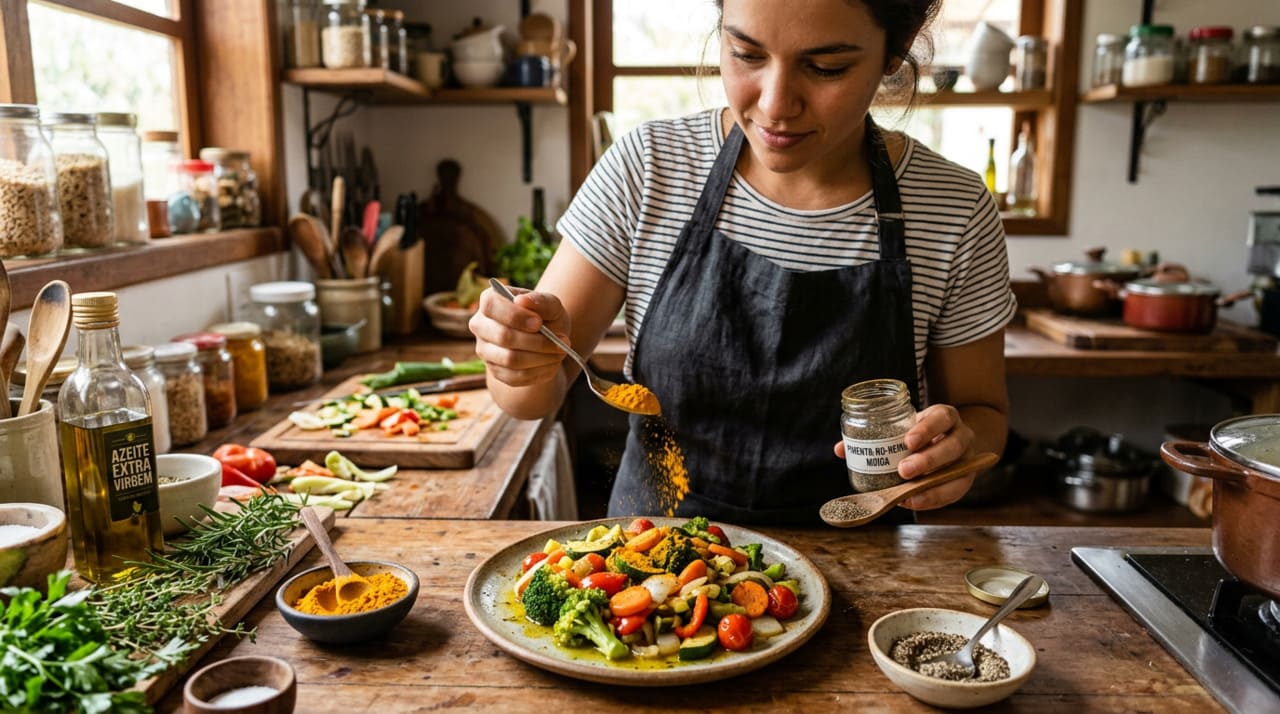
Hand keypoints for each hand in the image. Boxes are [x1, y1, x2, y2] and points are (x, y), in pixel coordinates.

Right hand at [469, 286, 572, 387]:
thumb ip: (540, 301)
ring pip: (510, 359)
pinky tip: (553, 363)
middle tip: (562, 341)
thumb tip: (522, 301)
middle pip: (502, 336)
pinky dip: (539, 371)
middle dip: (536, 341)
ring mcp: (485, 350)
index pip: (491, 306)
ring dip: (541, 357)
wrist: (547, 339)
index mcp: (490, 301)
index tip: (538, 323)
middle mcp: (481, 326)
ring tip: (560, 352)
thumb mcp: (551, 304)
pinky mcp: (495, 371)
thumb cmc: (545, 316)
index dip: (515, 316)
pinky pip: (516, 376)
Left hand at [833, 403, 975, 509]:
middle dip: (928, 460)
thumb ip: (877, 436)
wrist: (952, 441)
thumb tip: (840, 450)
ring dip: (931, 484)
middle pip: (953, 446)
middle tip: (903, 470)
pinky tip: (912, 502)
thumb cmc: (921, 434)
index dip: (927, 429)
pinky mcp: (965, 479)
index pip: (942, 417)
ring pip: (958, 471)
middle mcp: (962, 435)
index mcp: (945, 417)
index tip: (908, 441)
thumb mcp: (905, 428)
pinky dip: (932, 499)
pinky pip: (953, 492)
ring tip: (907, 493)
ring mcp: (967, 459)